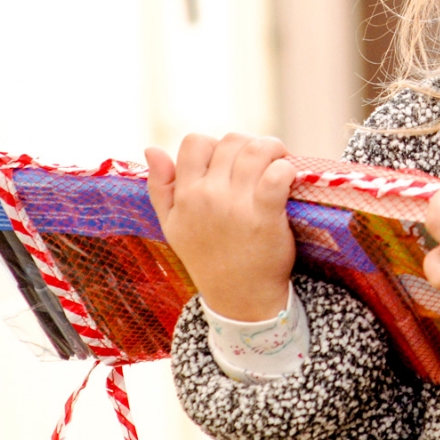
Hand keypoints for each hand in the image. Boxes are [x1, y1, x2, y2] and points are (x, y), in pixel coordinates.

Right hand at [145, 134, 296, 321]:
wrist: (239, 298)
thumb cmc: (208, 258)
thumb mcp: (173, 226)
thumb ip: (161, 187)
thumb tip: (152, 149)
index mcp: (185, 195)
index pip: (194, 143)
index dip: (215, 145)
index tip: (230, 162)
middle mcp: (207, 196)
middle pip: (231, 141)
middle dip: (249, 144)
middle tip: (262, 161)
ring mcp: (236, 205)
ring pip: (256, 150)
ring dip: (273, 149)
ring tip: (278, 162)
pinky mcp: (265, 214)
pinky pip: (277, 173)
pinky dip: (286, 168)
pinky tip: (287, 179)